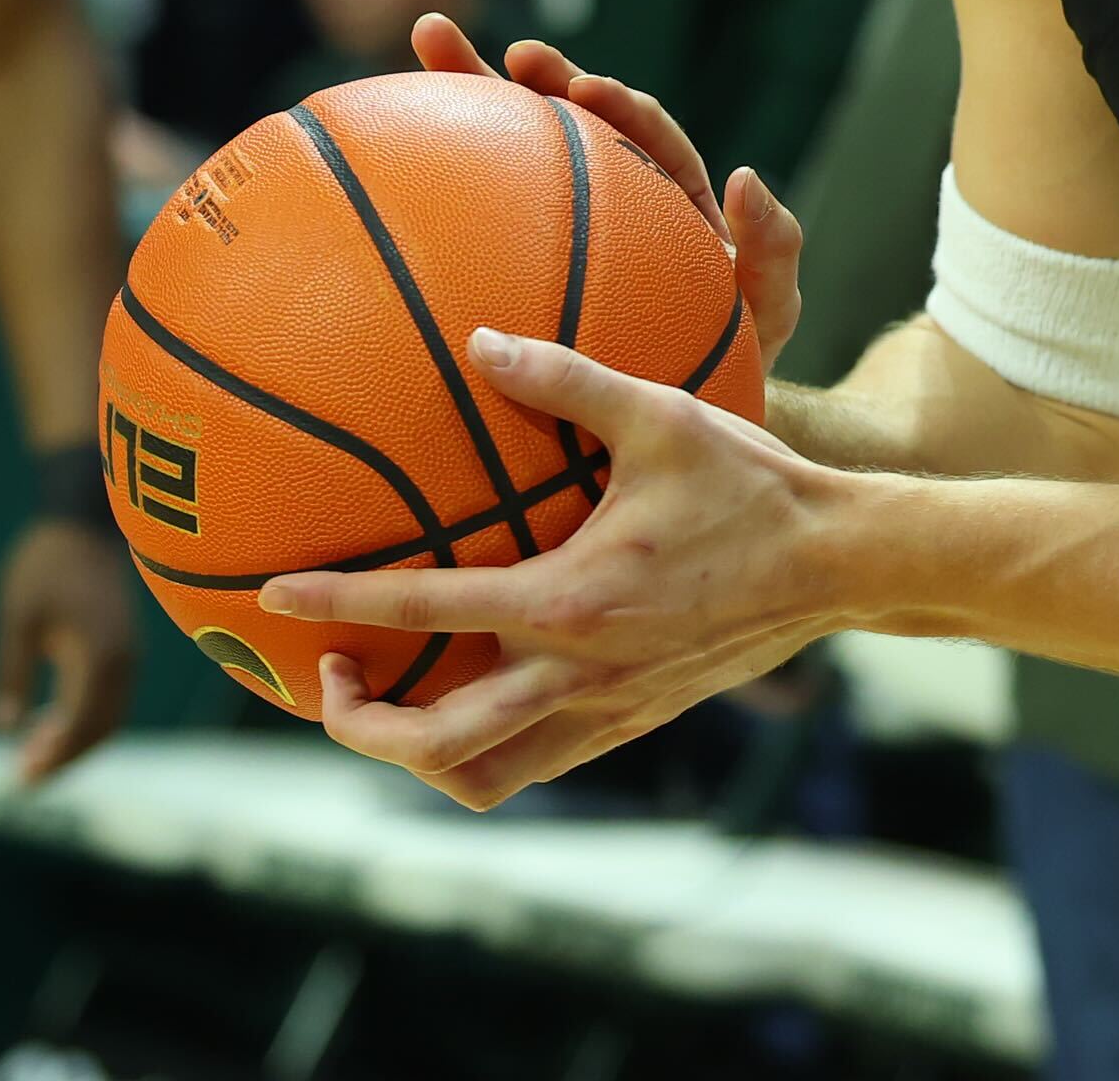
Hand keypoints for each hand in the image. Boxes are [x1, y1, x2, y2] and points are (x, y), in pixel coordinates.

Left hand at [0, 518, 143, 782]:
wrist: (85, 518)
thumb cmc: (47, 563)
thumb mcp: (18, 617)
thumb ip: (11, 672)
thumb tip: (3, 726)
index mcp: (100, 656)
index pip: (80, 725)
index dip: (52, 756)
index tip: (21, 776)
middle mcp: (124, 662)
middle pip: (100, 729)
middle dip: (64, 758)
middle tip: (23, 778)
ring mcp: (130, 655)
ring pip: (110, 717)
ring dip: (76, 742)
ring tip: (34, 756)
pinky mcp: (125, 647)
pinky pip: (112, 699)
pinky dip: (86, 720)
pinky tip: (55, 722)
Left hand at [263, 329, 843, 807]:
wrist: (841, 566)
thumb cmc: (750, 484)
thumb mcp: (659, 415)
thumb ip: (564, 377)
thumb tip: (480, 341)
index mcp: (568, 601)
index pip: (427, 609)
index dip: (340, 603)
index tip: (277, 596)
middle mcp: (577, 674)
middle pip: (437, 747)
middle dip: (363, 728)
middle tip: (329, 677)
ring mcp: (606, 711)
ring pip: (486, 777)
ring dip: (420, 757)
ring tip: (388, 702)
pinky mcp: (634, 723)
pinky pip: (537, 761)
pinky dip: (485, 748)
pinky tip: (474, 691)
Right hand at [410, 15, 802, 366]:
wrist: (687, 411)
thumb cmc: (732, 351)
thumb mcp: (768, 306)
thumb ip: (774, 251)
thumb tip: (749, 177)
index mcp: (671, 193)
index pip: (646, 133)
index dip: (617, 105)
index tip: (584, 88)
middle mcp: (617, 190)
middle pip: (573, 116)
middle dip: (539, 75)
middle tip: (509, 52)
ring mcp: (565, 218)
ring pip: (518, 145)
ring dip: (476, 87)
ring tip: (428, 40)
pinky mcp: (524, 251)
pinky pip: (484, 213)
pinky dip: (443, 179)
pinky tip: (390, 159)